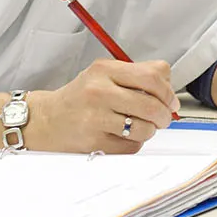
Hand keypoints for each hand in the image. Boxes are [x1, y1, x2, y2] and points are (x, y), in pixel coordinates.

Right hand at [26, 59, 175, 153]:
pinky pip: (131, 146)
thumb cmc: (80, 97)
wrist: (46, 120)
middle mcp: (99, 91)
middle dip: (164, 115)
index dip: (168, 92)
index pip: (152, 77)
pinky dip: (134, 143)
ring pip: (144, 128)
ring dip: (150, 131)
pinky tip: (122, 137)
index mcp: (104, 70)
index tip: (171, 101)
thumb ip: (136, 75)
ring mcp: (96, 118)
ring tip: (140, 127)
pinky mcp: (94, 141)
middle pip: (152, 105)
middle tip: (163, 119)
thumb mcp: (103, 75)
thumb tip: (169, 88)